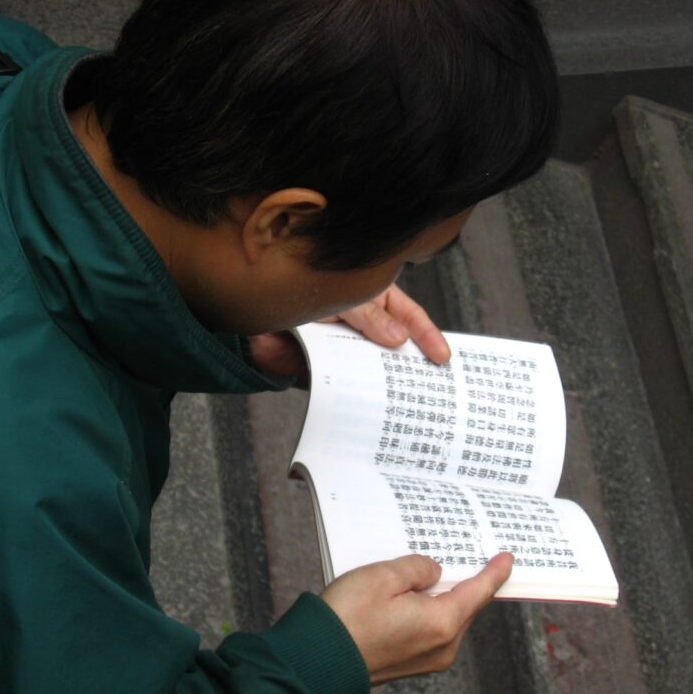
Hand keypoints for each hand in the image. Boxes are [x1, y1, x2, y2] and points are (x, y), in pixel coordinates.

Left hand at [247, 284, 450, 386]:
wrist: (249, 308)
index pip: (410, 317)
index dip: (428, 336)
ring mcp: (343, 348)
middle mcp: (363, 325)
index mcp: (374, 299)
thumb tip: (399, 340)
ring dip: (384, 384)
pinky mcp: (322, 369)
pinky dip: (352, 395)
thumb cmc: (301, 288)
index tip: (443, 357)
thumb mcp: (343, 296)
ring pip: (371, 368)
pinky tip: (363, 405)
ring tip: (404, 402)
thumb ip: (367, 316)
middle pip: (395, 347)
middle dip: (413, 367)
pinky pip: (343, 384)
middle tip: (434, 387)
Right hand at [320, 553, 513, 684]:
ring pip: (447, 619)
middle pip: (465, 606)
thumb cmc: (348, 617)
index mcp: (442, 623)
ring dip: (445, 596)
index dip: (494, 573)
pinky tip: (417, 595)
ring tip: (437, 572)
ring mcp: (427, 660)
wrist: (318, 661)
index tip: (507, 558)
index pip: (479, 592)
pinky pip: (431, 630)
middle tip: (471, 557)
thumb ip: (417, 568)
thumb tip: (434, 573)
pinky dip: (430, 610)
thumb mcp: (384, 576)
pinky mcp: (410, 664)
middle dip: (468, 582)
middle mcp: (442, 646)